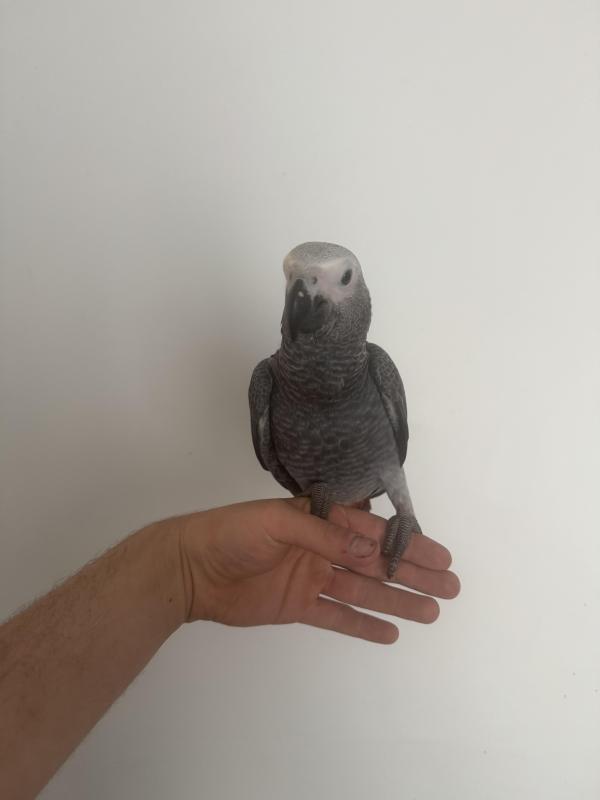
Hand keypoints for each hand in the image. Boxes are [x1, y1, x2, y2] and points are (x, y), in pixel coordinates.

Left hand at [175, 498, 459, 643]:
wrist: (190, 569)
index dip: (407, 544)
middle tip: (450, 586)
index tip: (439, 555)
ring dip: (397, 600)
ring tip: (433, 611)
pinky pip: (338, 617)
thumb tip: (372, 546)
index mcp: (320, 520)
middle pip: (376, 563)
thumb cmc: (232, 535)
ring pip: (364, 591)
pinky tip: (390, 633)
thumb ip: (324, 535)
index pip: (373, 532)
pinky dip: (363, 625)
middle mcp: (322, 548)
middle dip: (413, 573)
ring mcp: (312, 579)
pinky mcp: (298, 606)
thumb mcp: (277, 524)